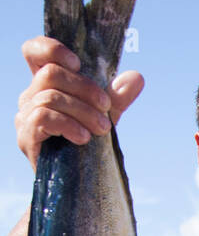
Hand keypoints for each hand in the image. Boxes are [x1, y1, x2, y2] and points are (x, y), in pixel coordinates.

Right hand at [15, 36, 143, 170]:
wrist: (77, 186)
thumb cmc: (87, 146)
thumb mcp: (104, 117)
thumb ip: (117, 98)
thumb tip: (137, 78)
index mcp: (46, 85)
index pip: (35, 51)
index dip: (52, 49)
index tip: (78, 64)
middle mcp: (30, 96)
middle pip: (50, 73)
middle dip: (84, 88)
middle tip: (106, 108)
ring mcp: (24, 116)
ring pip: (50, 96)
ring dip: (82, 111)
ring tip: (102, 129)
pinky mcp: (26, 137)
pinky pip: (43, 118)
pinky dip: (68, 125)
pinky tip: (84, 138)